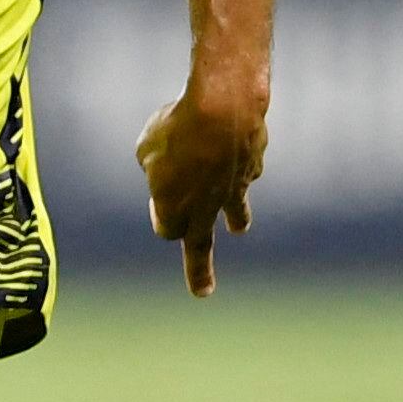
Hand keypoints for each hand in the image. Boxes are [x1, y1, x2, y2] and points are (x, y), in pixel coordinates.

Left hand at [136, 72, 267, 297]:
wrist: (224, 108)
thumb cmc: (177, 126)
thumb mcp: (150, 144)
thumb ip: (154, 163)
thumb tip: (170, 167)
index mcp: (173, 208)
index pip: (167, 230)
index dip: (161, 217)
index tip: (157, 203)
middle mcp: (205, 208)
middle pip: (199, 246)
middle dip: (199, 271)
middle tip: (202, 292)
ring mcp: (233, 190)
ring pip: (235, 212)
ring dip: (237, 220)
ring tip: (238, 228)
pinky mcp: (253, 167)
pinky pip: (245, 168)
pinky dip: (239, 160)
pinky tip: (236, 145)